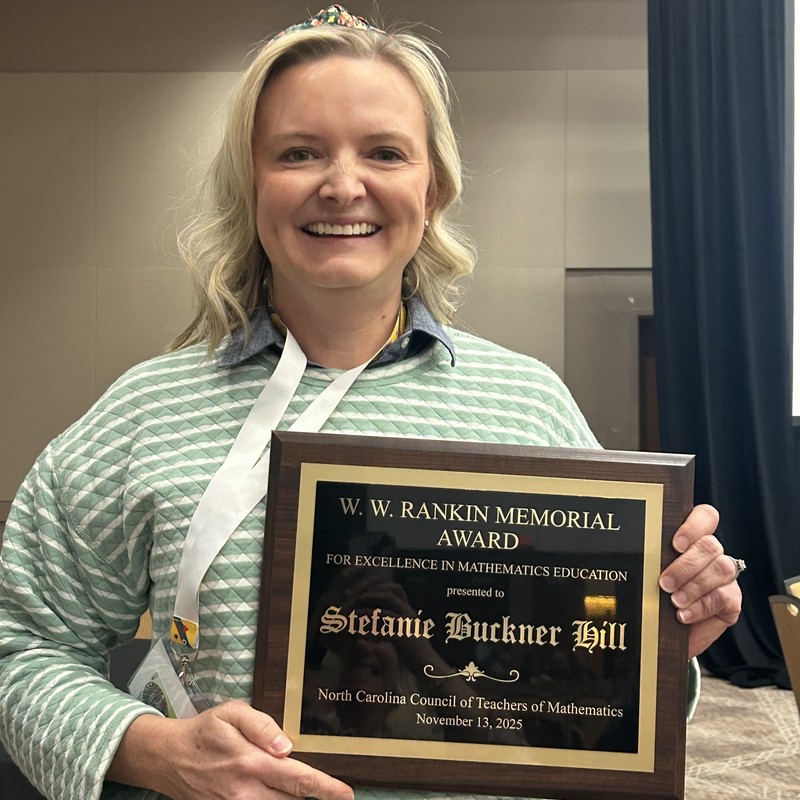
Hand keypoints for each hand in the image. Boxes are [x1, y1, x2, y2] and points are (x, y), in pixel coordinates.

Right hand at [109, 701, 353, 799]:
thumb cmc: (206, 730)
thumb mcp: (232, 714)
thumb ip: (262, 726)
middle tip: (334, 792)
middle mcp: (245, 792)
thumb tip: (287, 747)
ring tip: (306, 790)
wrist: (169, 757)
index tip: (346, 794)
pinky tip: (280, 794)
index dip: (324, 788)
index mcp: (251, 763)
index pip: (297, 780)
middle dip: (312, 796)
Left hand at [658, 504, 741, 658]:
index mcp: (692, 541)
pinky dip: (700, 607)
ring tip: (675, 601)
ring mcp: (725, 577)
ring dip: (694, 586)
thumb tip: (637, 558)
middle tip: (665, 583)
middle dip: (686, 565)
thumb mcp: (651, 576)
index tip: (675, 543)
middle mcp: (712, 555)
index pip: (706, 517)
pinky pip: (723, 597)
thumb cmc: (656, 599)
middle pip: (710, 545)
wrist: (665, 632)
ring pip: (720, 568)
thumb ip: (652, 561)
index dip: (695, 525)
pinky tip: (683, 614)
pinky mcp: (732, 600)